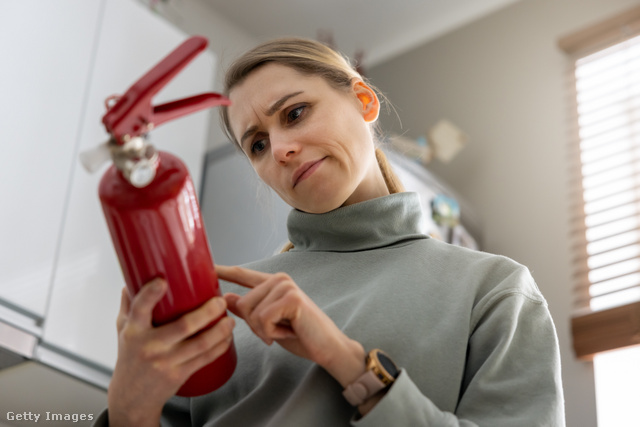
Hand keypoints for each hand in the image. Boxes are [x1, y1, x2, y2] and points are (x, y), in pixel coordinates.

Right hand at [107, 278, 234, 426]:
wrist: (131, 398)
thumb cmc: (129, 359)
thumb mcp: (123, 331)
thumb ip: (129, 305)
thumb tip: (132, 280)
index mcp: (134, 331)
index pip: (139, 310)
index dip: (150, 295)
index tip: (162, 281)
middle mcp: (149, 346)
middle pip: (183, 326)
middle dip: (207, 312)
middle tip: (220, 301)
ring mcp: (165, 362)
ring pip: (199, 344)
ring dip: (219, 331)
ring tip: (229, 320)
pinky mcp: (178, 375)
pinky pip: (204, 359)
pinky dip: (219, 347)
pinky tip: (227, 338)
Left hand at [216, 265, 365, 387]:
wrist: (327, 348)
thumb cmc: (300, 335)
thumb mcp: (267, 324)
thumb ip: (248, 310)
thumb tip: (225, 297)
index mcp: (272, 283)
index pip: (243, 275)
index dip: (223, 270)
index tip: (205, 266)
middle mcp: (279, 279)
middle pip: (242, 303)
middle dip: (254, 325)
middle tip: (277, 331)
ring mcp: (286, 286)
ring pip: (251, 312)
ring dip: (264, 330)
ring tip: (285, 330)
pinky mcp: (291, 298)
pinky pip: (262, 319)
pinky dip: (272, 333)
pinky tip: (289, 332)